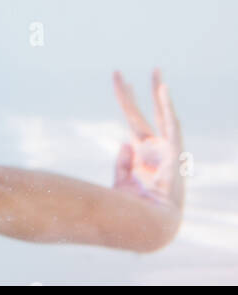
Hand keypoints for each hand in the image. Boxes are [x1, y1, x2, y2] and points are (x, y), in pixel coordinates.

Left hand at [112, 68, 184, 244]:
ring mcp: (165, 149)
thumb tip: (124, 143)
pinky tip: (162, 90)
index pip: (134, 120)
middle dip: (136, 92)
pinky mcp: (174, 152)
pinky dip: (167, 107)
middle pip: (143, 114)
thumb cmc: (134, 207)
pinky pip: (171, 125)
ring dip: (158, 93)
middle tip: (124, 71)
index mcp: (142, 153)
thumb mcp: (122, 181)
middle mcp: (155, 148)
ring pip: (161, 114)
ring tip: (155, 71)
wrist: (150, 224)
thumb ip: (122, 162)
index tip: (120, 80)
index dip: (127, 100)